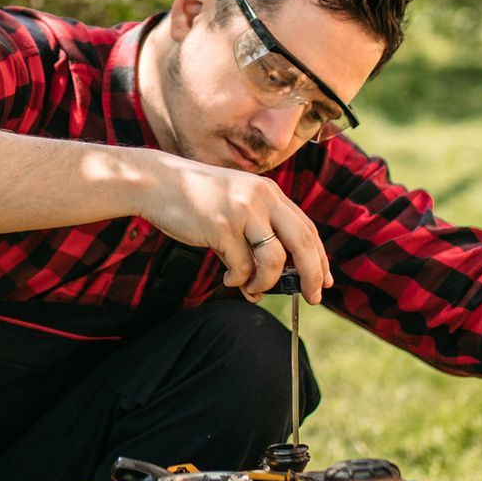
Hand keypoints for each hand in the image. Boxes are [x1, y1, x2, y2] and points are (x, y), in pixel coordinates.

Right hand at [136, 154, 332, 303]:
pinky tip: (228, 277)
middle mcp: (262, 198)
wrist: (157, 183)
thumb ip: (253, 237)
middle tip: (313, 298)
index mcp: (269, 192)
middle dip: (312, 275)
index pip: (307, 228)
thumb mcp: (234, 207)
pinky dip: (238, 279)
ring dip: (266, 283)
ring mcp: (242, 211)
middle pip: (302, 242)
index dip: (319, 258)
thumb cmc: (194, 200)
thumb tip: (264, 284)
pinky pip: (242, 266)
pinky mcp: (221, 226)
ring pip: (274, 259)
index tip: (324, 281)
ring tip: (252, 288)